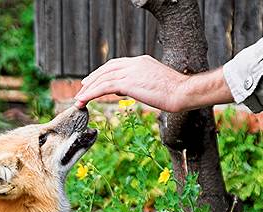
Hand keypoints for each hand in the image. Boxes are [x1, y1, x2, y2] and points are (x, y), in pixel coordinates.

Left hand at [74, 56, 232, 112]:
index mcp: (141, 61)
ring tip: (79, 99)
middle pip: (106, 69)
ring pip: (102, 78)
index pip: (116, 64)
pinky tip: (84, 100)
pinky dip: (91, 93)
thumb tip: (125, 90)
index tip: (93, 80)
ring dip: (88, 89)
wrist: (183, 92)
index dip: (103, 72)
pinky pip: (104, 87)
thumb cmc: (175, 92)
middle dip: (92, 79)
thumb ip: (138, 84)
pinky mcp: (128, 82)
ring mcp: (131, 71)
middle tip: (82, 89)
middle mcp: (134, 63)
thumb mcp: (154, 84)